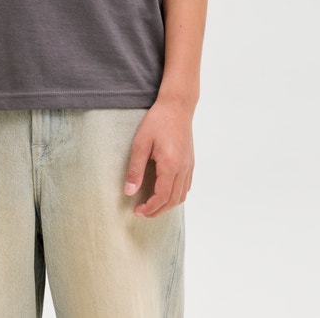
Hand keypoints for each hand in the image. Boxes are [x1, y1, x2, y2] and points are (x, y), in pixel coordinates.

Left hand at [124, 99, 194, 216]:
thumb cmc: (157, 121)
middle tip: (142, 212)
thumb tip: (129, 192)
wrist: (177, 106)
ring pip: (182, 195)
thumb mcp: (140, 143)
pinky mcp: (190, 161)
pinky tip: (165, 192)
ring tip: (152, 205)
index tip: (137, 211)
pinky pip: (186, 186)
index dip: (149, 208)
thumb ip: (135, 169)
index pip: (162, 197)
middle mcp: (183, 168)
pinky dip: (176, 195)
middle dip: (158, 210)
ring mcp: (189, 165)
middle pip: (174, 200)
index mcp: (171, 165)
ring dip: (168, 205)